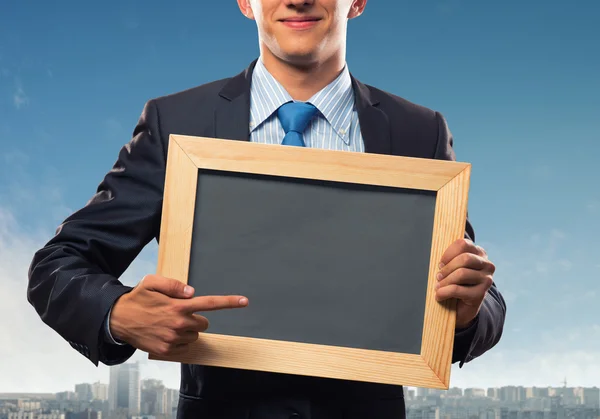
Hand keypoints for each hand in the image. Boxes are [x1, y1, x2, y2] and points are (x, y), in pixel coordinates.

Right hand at [109, 274, 247, 355]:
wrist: (117, 320)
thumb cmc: (138, 298)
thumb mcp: (153, 282)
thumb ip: (174, 285)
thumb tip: (192, 292)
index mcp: (178, 306)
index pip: (209, 303)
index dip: (229, 302)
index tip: (245, 301)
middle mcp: (178, 324)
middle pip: (204, 323)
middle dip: (195, 318)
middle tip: (177, 313)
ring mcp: (173, 339)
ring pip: (194, 334)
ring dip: (186, 329)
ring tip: (166, 322)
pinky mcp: (167, 350)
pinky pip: (184, 346)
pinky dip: (178, 340)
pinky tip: (163, 332)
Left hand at [435, 238, 494, 328]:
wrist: (462, 307)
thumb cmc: (455, 283)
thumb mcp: (452, 268)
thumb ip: (449, 259)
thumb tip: (439, 259)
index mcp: (479, 253)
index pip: (463, 244)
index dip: (448, 253)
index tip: (440, 264)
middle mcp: (487, 264)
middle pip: (465, 258)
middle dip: (447, 268)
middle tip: (438, 276)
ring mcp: (486, 279)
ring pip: (462, 274)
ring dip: (445, 281)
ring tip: (438, 286)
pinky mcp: (481, 294)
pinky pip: (458, 289)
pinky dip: (445, 292)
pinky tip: (439, 295)